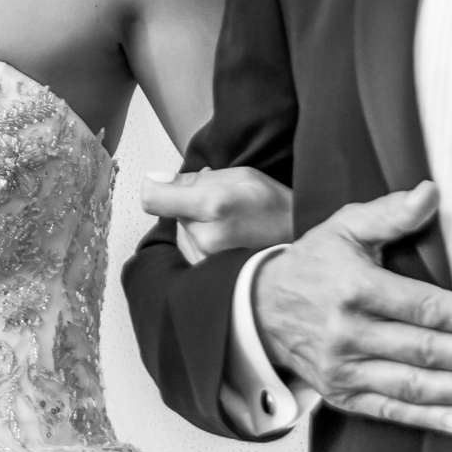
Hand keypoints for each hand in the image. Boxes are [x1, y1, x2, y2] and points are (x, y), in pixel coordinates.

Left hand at [140, 167, 293, 259]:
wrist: (298, 241)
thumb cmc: (274, 207)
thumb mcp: (238, 176)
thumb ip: (192, 179)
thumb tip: (154, 180)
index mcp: (213, 206)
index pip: (153, 198)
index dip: (156, 187)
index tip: (164, 184)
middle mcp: (205, 238)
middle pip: (169, 214)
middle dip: (186, 204)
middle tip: (218, 202)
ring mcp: (206, 260)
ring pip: (180, 232)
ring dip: (195, 224)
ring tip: (228, 221)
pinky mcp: (207, 275)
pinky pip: (190, 249)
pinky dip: (202, 240)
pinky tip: (226, 236)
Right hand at [249, 182, 451, 435]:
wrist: (259, 308)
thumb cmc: (313, 263)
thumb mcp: (345, 227)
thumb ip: (391, 213)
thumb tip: (431, 193)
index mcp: (356, 286)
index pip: (425, 307)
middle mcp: (349, 331)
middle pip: (423, 349)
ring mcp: (343, 368)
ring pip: (409, 384)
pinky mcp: (339, 394)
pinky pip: (386, 411)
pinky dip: (424, 419)